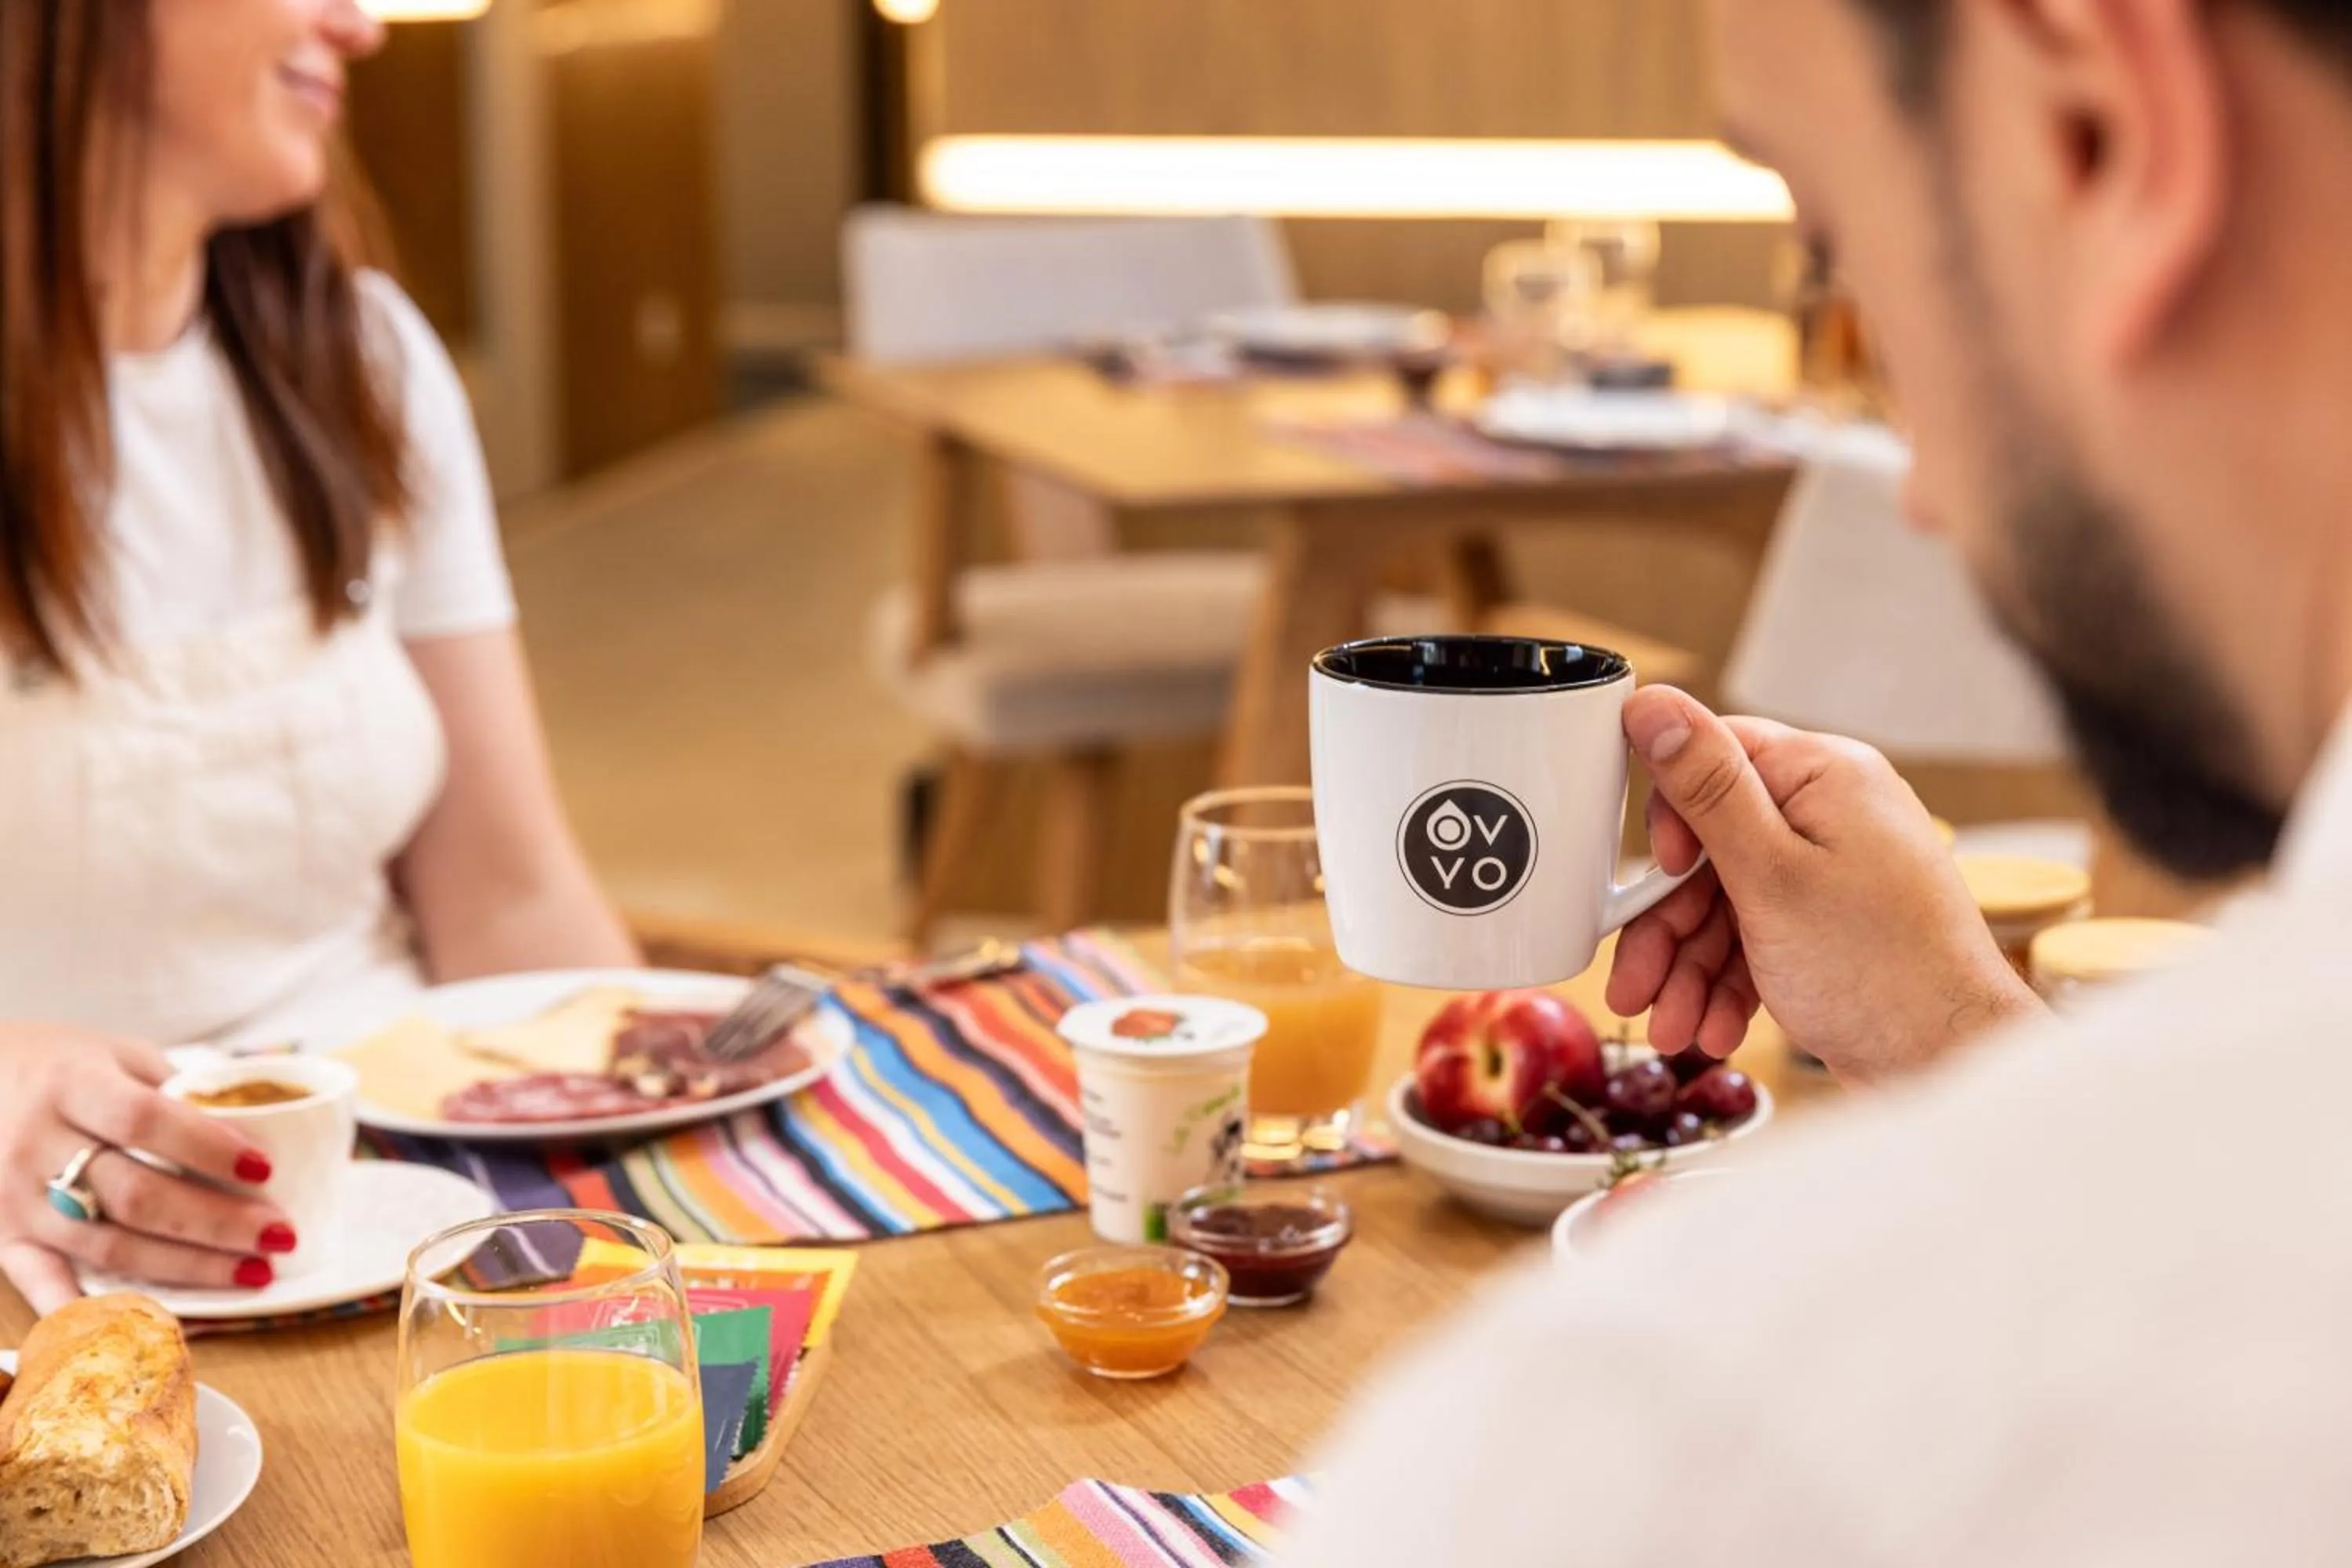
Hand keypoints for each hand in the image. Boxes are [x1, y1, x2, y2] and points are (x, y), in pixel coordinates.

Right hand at [0, 1025, 292, 1313]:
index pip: (145, 1120)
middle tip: (279, 1235)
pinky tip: (145, 1327)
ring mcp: (15, 1200)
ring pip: (108, 1247)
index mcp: (70, 1085)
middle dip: (217, 1222)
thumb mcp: (120, 1055)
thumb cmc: (64, 1066)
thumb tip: (257, 1138)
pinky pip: (43, 1285)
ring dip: (187, 1267)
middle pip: (136, 1195)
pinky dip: (92, 1313)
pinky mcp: (4, 1239)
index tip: (266, 1169)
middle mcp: (35, 1145)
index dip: (207, 1147)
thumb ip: (178, 1092)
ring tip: (251, 1272)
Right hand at [1607, 687, 2042, 1083]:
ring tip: (1672, 1028)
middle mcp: (1832, 814)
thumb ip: (1704, 789)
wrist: (1951, 1064)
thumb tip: (1653, 703)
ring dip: (1690, 970)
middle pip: (1710, 847)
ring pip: (1725, 903)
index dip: (1669, 822)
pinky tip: (1714, 1026)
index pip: (1713, 759)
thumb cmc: (1878, 971)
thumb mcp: (1770, 874)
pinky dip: (1727, 982)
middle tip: (1636, 987)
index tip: (1653, 878)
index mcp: (1825, 776)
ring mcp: (1832, 872)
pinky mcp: (1829, 924)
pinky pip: (1756, 936)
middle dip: (1669, 927)